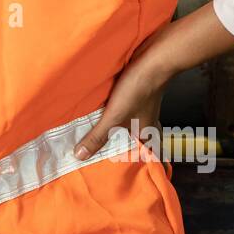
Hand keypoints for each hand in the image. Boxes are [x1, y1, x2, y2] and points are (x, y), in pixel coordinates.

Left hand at [73, 32, 171, 161]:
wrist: (153, 58)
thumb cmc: (138, 89)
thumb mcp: (115, 116)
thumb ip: (98, 136)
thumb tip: (80, 156)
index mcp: (144, 136)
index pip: (135, 159)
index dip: (123, 166)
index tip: (105, 175)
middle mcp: (143, 126)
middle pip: (125, 143)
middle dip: (109, 150)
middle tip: (89, 159)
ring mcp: (138, 112)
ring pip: (120, 128)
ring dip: (107, 132)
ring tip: (86, 140)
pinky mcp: (132, 98)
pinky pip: (117, 113)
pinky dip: (107, 117)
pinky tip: (93, 116)